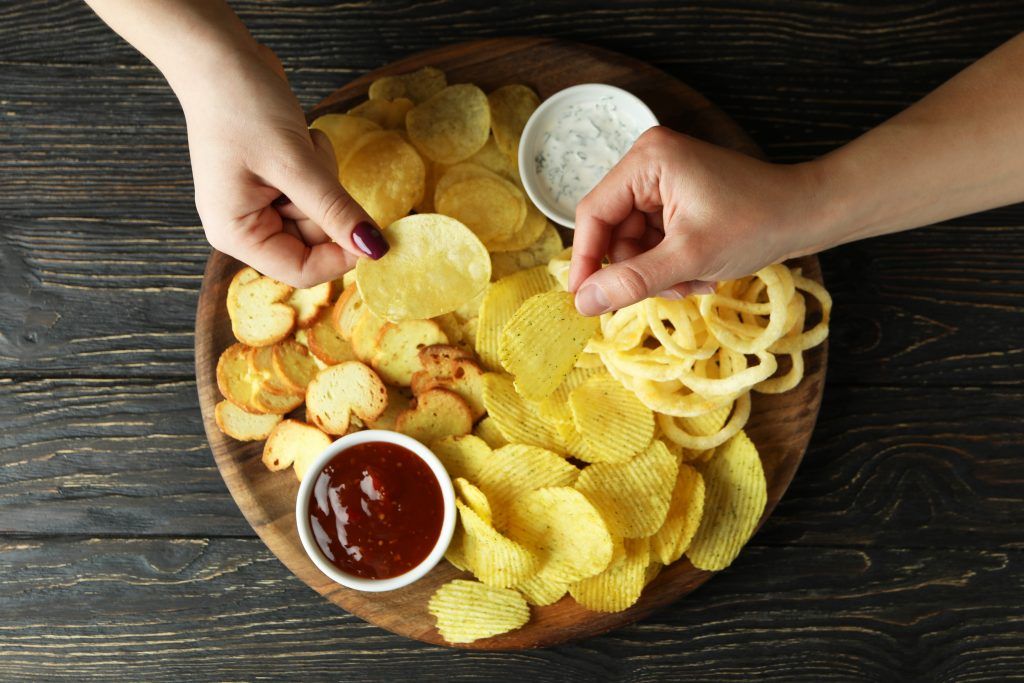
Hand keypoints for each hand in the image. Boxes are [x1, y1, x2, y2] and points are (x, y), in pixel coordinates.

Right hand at [179, 45, 386, 286]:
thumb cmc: (242, 106)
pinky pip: (315, 192)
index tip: (373, 234)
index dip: (341, 257)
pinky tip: (298, 138)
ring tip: (301, 144)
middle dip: (328, 206)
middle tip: (315, 164)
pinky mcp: (275, 182)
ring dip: (325, 181)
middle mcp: (245, 226)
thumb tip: (374, 250)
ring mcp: (259, 204)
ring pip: (319, 215)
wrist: (219, 54)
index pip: (301, 271)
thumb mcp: (295, 163)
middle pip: (313, 243)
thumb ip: (336, 210)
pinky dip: (319, 167)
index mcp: (236, 233)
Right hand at [569, 126, 824, 314]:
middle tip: (673, 290)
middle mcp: (648, 162)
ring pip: (633, 241)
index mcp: (646, 161)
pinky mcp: (676, 196)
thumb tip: (583, 302)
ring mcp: (662, 179)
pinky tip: (699, 272)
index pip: (593, 213)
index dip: (586, 260)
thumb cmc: (755, 224)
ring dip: (658, 271)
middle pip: (613, 230)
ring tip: (695, 281)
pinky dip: (671, 263)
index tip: (584, 301)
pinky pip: (653, 239)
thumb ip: (633, 280)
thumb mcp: (689, 258)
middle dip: (638, 268)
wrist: (809, 214)